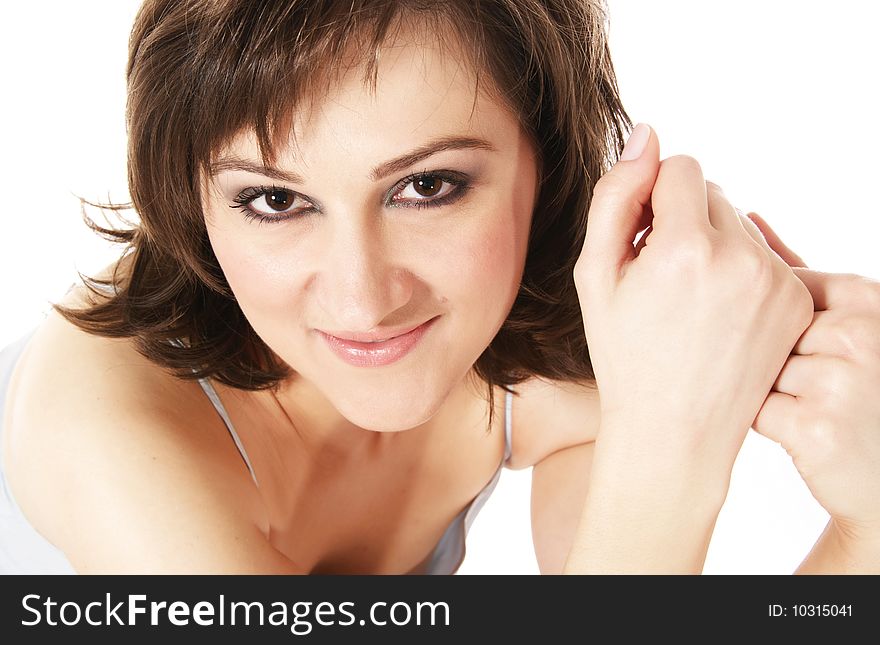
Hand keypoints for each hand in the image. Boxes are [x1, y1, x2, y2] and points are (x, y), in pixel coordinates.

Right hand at [573, 124, 814, 492]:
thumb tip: (646, 134)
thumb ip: (615, 197)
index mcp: (685, 247)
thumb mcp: (595, 276)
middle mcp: (741, 257)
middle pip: (714, 192)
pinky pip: (765, 255)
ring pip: (740, 223)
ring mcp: (776, 281)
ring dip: (714, 244)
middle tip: (661, 278)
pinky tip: (718, 313)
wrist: (674, 431)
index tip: (642, 242)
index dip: (653, 199)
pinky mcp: (797, 300)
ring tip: (689, 300)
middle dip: (684, 220)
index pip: (681, 166)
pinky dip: (741, 271)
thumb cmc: (624, 355)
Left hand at [746, 212, 879, 540]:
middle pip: (761, 328)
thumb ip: (799, 276)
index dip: (760, 316)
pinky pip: (753, 408)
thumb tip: (747, 216)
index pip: (778, 286)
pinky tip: (798, 431)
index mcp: (866, 297)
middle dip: (759, 354)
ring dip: (761, 388)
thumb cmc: (857, 394)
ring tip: (805, 406)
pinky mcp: (816, 425)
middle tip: (794, 381)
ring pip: (754, 367)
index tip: (776, 342)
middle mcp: (860, 331)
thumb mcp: (847, 324)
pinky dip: (761, 420)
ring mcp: (841, 378)